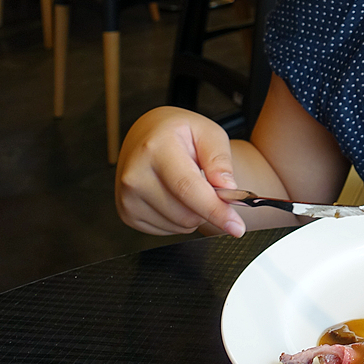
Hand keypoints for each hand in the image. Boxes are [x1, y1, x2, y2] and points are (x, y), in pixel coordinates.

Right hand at [114, 106, 244, 237]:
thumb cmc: (179, 133)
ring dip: (194, 213)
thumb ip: (220, 159)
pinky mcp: (127, 213)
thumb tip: (227, 187)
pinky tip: (174, 196)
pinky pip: (166, 231)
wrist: (147, 135)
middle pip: (185, 213)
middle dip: (208, 207)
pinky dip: (179, 219)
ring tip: (187, 186)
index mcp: (156, 149)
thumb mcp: (208, 132)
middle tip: (208, 184)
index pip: (188, 188)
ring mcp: (127, 197)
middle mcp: (136, 174)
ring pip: (178, 225)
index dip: (215, 210)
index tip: (236, 227)